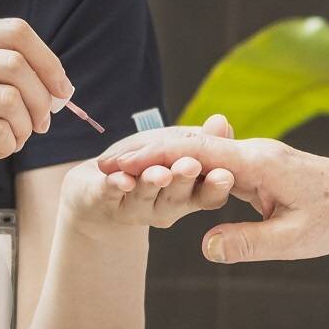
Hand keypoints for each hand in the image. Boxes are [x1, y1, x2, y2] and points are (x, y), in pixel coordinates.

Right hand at [0, 19, 72, 201]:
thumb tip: (45, 80)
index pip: (13, 31)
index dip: (48, 60)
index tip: (61, 89)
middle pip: (16, 64)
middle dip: (42, 98)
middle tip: (39, 124)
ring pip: (10, 99)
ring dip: (25, 127)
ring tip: (13, 141)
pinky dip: (7, 144)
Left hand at [61, 114, 237, 236]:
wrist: (104, 186)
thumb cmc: (151, 164)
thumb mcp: (178, 147)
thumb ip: (200, 139)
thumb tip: (221, 120)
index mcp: (191, 195)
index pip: (209, 195)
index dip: (216, 186)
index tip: (224, 175)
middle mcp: (166, 207)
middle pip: (177, 196)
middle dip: (183, 180)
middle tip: (190, 166)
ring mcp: (136, 208)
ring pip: (145, 196)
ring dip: (152, 182)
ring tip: (159, 173)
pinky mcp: (105, 201)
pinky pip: (111, 193)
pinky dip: (116, 184)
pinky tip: (120, 178)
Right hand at [96, 124, 328, 262]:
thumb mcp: (295, 241)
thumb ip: (250, 243)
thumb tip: (207, 249)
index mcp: (259, 165)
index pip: (195, 154)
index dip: (154, 160)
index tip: (119, 168)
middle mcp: (252, 151)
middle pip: (188, 144)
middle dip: (144, 154)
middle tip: (102, 167)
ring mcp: (253, 155)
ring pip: (196, 148)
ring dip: (158, 155)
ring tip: (117, 169)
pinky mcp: (254, 163)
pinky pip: (210, 157)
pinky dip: (179, 162)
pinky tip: (156, 173)